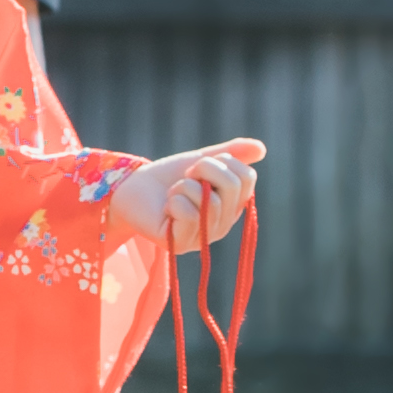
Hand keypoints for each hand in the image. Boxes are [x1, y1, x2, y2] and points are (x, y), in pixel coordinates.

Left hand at [110, 139, 263, 254]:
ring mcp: (204, 237)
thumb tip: (262, 148)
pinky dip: (174, 201)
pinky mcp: (181, 244)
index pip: (247, 177)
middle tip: (186, 177)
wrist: (131, 188)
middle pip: (232, 186)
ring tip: (174, 193)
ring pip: (210, 201)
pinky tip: (166, 208)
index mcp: (232, 204)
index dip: (222, 162)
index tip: (200, 166)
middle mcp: (224, 223)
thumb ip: (230, 154)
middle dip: (204, 169)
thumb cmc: (167, 177)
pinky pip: (189, 214)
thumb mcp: (200, 161)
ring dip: (184, 186)